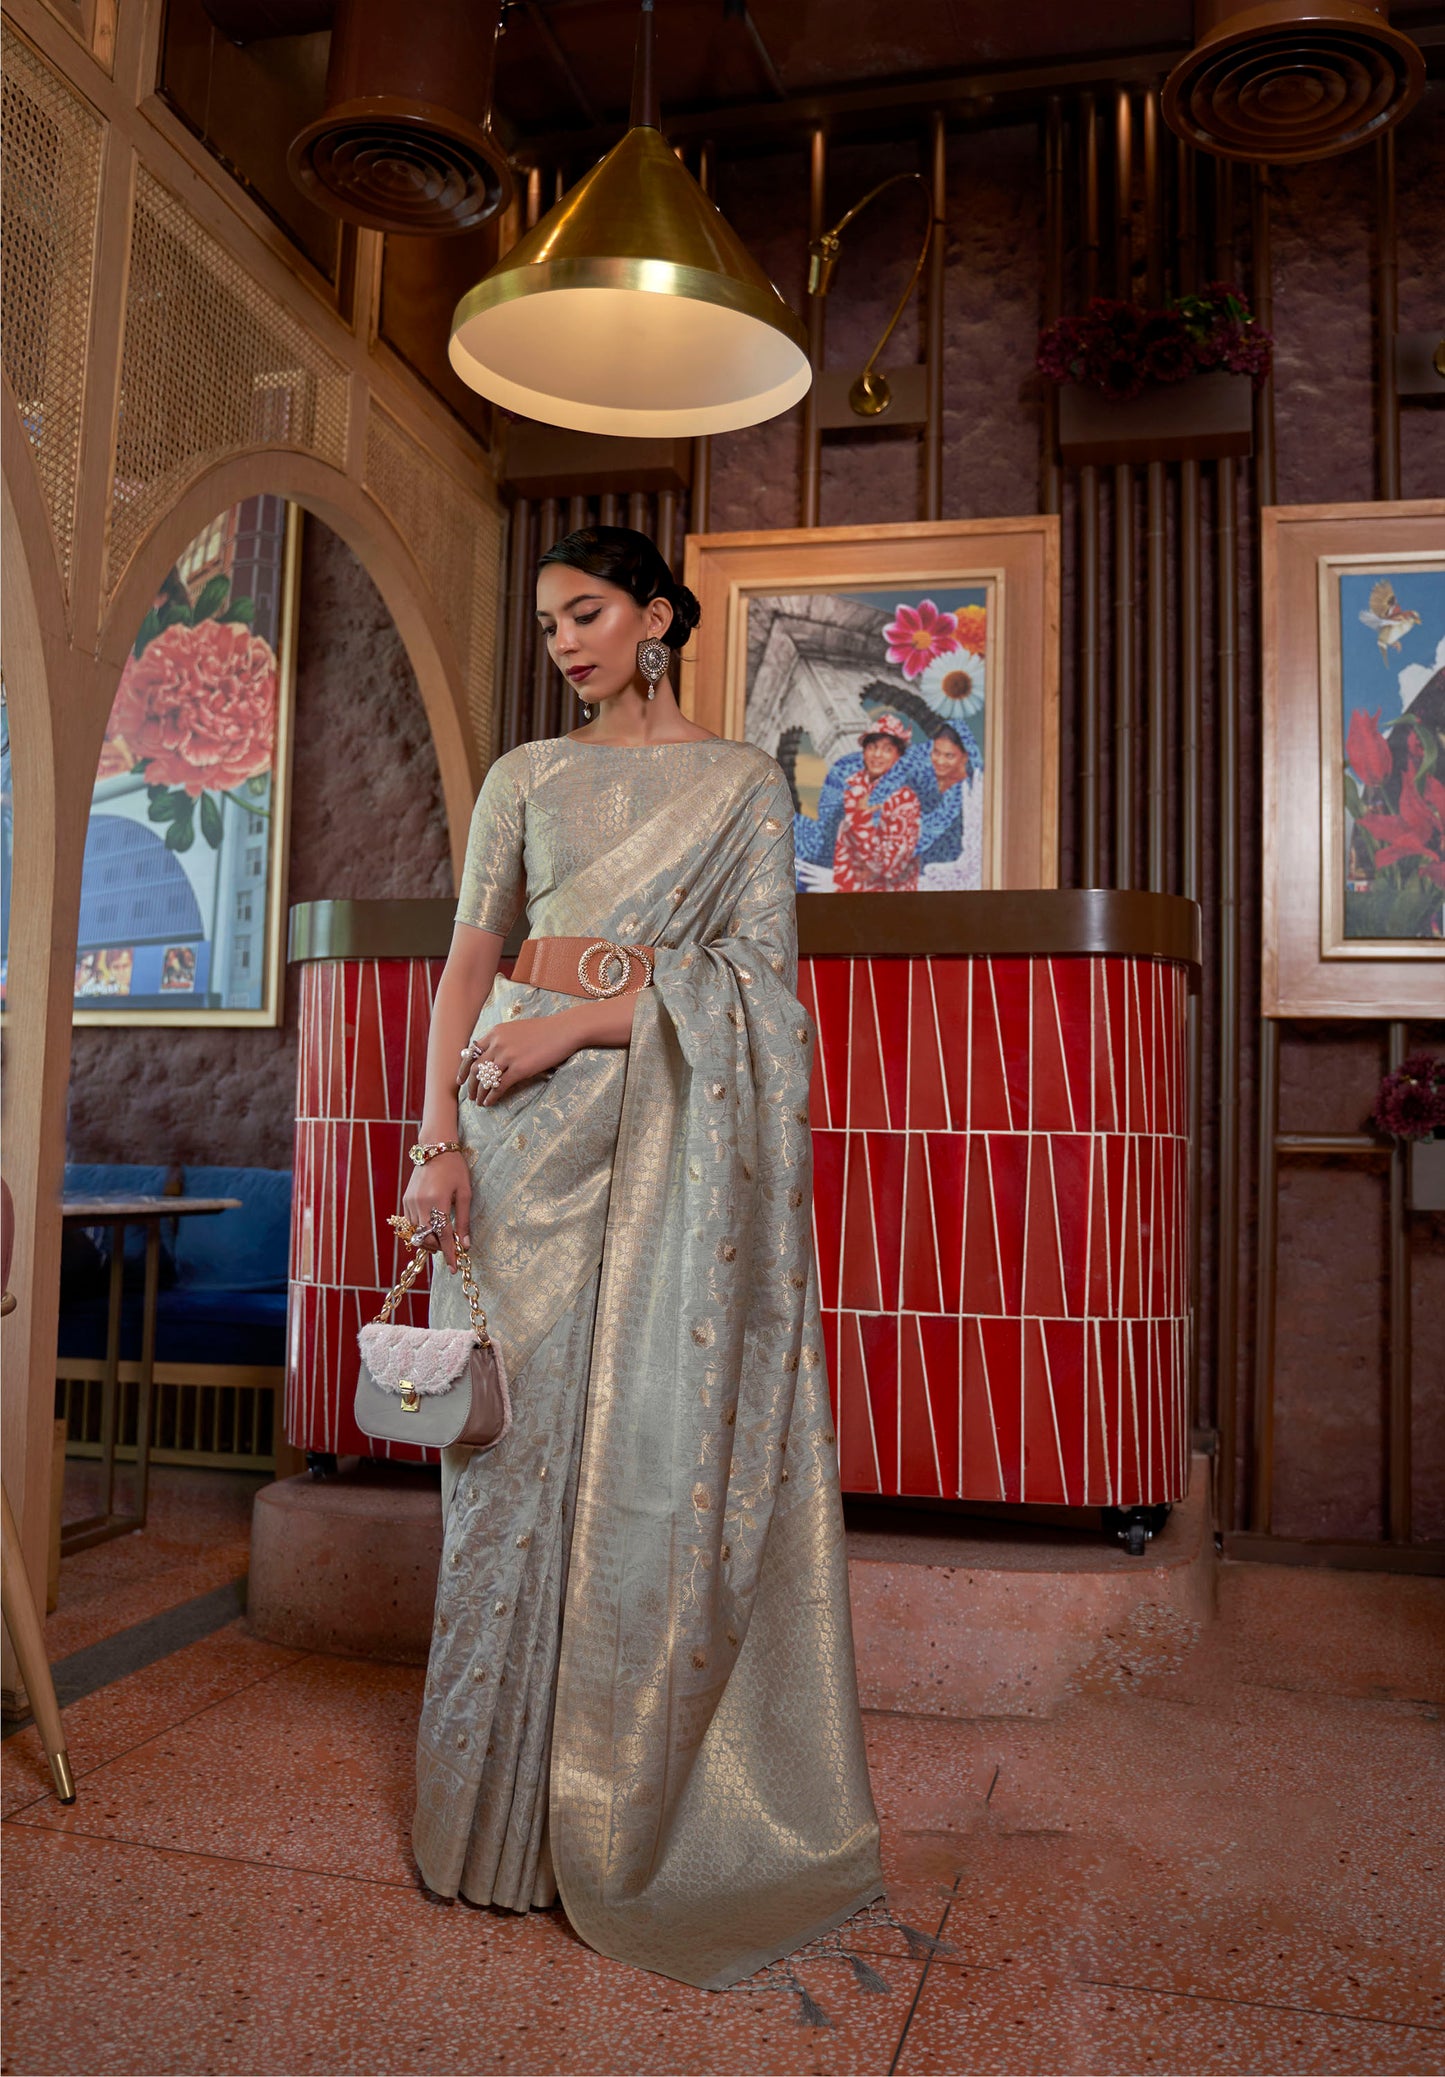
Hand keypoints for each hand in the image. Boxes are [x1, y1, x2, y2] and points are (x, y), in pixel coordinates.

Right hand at [401, 1151, 470, 1271]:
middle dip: (438, 1248)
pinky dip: (420, 1230)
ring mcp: (410, 1202)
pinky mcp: (405, 1200)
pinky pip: (410, 1223)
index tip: (454, 1268)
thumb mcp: (465, 1193)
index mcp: (438, 1201)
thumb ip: (463, 1220)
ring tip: (440, 1240)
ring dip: (428, 1240)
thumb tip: (465, 1244)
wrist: (434, 1149)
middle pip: (427, 1238)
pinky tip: (430, 1227)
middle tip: (450, 1249)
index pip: (443, 1236)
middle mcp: (420, 1204)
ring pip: (416, 1233)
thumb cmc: (455, 1169)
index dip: (449, 1253)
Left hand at [460, 1013, 579, 1105]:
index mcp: (496, 1033)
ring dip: (480, 1093)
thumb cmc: (545, 1030)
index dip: (463, 1068)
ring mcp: (508, 1056)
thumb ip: (502, 1040)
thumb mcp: (517, 1029)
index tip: (460, 1080)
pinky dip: (492, 1096)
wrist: (564, 1030)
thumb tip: (492, 1054)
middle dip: (470, 1085)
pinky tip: (490, 1103)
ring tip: (479, 1102)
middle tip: (470, 1095)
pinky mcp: (520, 1069)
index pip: (472, 1053)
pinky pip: (500, 1086)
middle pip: (475, 1068)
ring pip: (486, 1079)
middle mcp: (498, 1043)